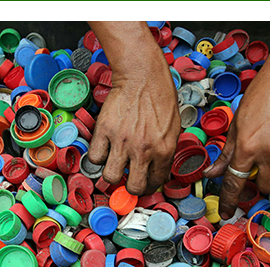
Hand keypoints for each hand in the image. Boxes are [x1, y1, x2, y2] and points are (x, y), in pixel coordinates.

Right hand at [87, 21, 180, 195]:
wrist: (142, 75)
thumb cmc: (160, 97)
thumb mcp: (174, 127)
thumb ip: (165, 150)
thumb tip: (156, 169)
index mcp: (164, 150)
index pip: (155, 182)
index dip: (148, 185)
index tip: (143, 182)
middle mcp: (144, 149)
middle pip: (133, 187)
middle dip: (131, 186)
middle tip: (129, 178)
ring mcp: (122, 141)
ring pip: (111, 176)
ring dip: (113, 173)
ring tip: (115, 164)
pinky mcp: (104, 131)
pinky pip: (95, 157)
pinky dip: (99, 156)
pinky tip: (105, 150)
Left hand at [203, 21, 269, 219]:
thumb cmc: (262, 97)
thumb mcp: (237, 124)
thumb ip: (227, 152)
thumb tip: (212, 174)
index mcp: (248, 146)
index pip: (236, 183)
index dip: (231, 200)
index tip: (229, 212)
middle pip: (268, 187)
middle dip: (263, 182)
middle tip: (264, 166)